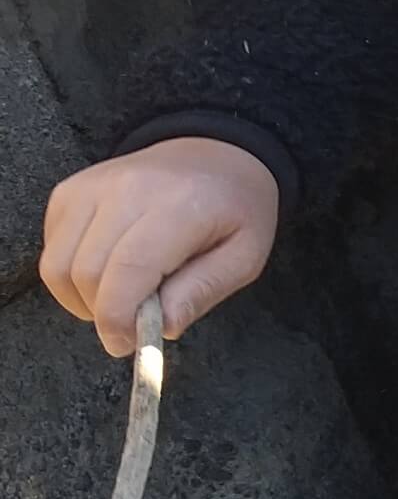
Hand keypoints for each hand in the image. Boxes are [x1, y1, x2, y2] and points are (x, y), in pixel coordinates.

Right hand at [41, 138, 279, 356]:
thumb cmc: (235, 209)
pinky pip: (52, 248)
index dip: (117, 318)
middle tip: (131, 325)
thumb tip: (161, 329)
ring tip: (120, 300)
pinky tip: (107, 272)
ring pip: (58, 264)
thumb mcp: (245, 255)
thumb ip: (204, 291)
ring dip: (81, 298)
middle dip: (103, 314)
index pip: (128, 269)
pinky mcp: (71, 191)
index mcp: (179, 205)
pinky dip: (71, 274)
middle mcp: (128, 188)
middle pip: (86, 272)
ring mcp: (92, 186)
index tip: (125, 344)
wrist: (215, 153)